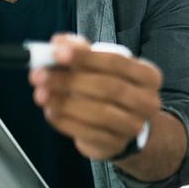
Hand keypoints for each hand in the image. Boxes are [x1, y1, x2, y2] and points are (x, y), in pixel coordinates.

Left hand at [29, 33, 161, 160]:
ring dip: (64, 103)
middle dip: (70, 80)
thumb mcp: (101, 66)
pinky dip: (65, 121)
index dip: (86, 57)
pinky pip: (88, 133)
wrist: (123, 126)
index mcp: (148, 76)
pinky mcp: (116, 145)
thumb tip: (58, 42)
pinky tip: (50, 111)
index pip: (118, 62)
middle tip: (39, 75)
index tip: (57, 52)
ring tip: (40, 94)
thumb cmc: (110, 88)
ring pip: (99, 113)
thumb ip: (81, 51)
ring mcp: (134, 125)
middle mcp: (148, 101)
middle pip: (109, 88)